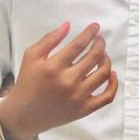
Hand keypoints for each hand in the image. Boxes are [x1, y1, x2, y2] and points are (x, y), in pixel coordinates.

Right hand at [0, 22, 117, 139]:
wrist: (25, 114)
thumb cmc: (28, 82)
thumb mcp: (31, 56)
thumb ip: (49, 39)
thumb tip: (68, 25)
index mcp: (54, 67)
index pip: (78, 45)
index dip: (89, 33)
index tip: (96, 26)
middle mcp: (68, 82)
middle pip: (94, 57)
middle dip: (100, 44)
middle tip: (99, 40)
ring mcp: (78, 98)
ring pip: (103, 74)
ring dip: (107, 60)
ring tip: (103, 55)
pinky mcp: (84, 110)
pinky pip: (106, 97)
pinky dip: (114, 85)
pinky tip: (112, 74)